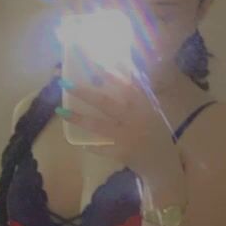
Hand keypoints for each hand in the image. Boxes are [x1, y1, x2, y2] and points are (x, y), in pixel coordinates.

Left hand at [61, 71, 180, 181]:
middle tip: (66, 83)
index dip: (111, 74)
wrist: (163, 163)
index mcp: (144, 105)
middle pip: (106, 103)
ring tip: (61, 111)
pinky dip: (92, 147)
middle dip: (85, 93)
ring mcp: (128, 136)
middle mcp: (135, 119)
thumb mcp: (152, 111)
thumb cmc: (156, 133)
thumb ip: (138, 94)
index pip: (127, 86)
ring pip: (99, 125)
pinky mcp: (122, 153)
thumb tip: (122, 69)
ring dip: (79, 118)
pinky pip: (102, 149)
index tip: (95, 62)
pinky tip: (81, 144)